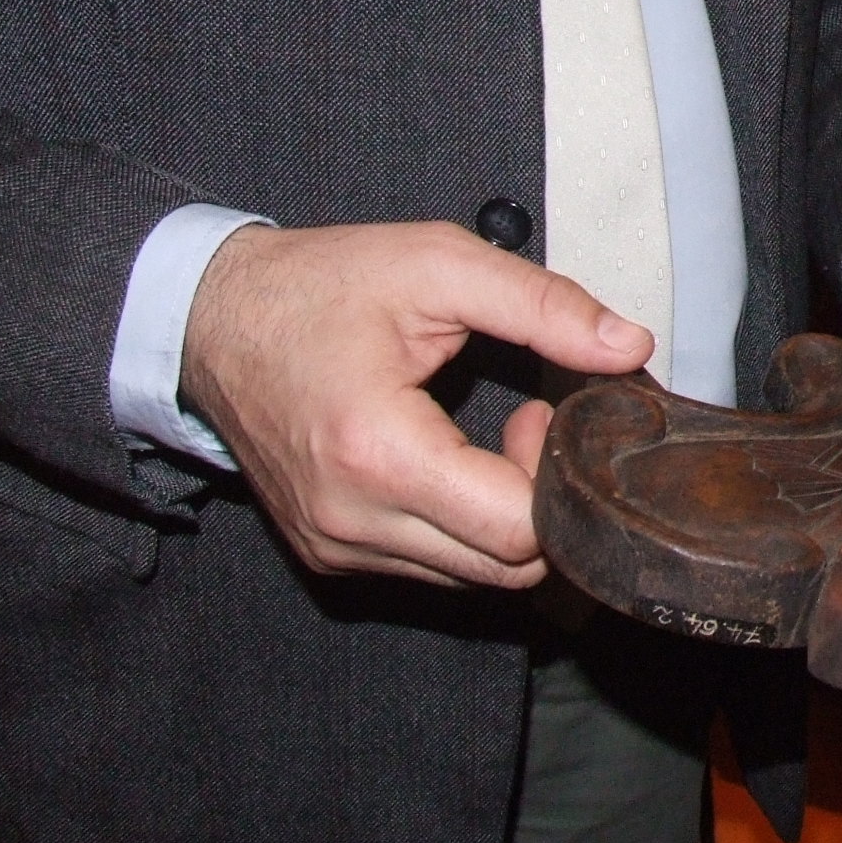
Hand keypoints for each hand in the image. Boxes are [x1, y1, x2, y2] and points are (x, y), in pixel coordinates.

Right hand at [180, 221, 655, 589]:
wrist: (210, 319)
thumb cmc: (318, 286)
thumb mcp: (438, 264)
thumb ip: (544, 306)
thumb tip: (631, 348)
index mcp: (378, 453)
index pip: (518, 529)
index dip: (554, 474)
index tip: (534, 410)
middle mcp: (352, 521)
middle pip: (506, 568)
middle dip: (542, 500)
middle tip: (521, 422)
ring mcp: (337, 547)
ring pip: (475, 578)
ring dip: (505, 519)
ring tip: (483, 440)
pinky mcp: (330, 554)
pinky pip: (433, 568)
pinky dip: (464, 530)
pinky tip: (452, 465)